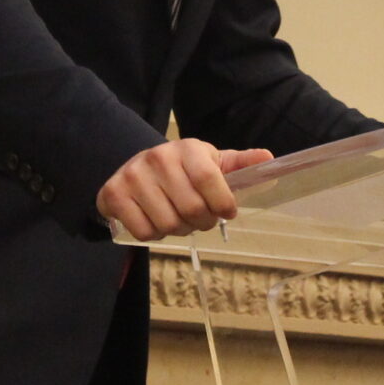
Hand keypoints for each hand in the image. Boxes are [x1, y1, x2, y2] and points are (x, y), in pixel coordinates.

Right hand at [97, 139, 269, 240]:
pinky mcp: (114, 194)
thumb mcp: (211, 163)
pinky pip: (143, 232)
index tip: (227, 212)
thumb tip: (269, 159)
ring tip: (178, 218)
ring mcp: (133, 176)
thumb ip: (240, 164)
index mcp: (187, 149)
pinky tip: (155, 220)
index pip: (208, 179)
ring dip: (179, 230)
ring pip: (168, 224)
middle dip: (201, 222)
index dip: (222, 203)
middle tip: (199, 218)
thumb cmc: (182, 169)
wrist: (133, 167)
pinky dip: (154, 235)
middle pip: (191, 209)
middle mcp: (158, 158)